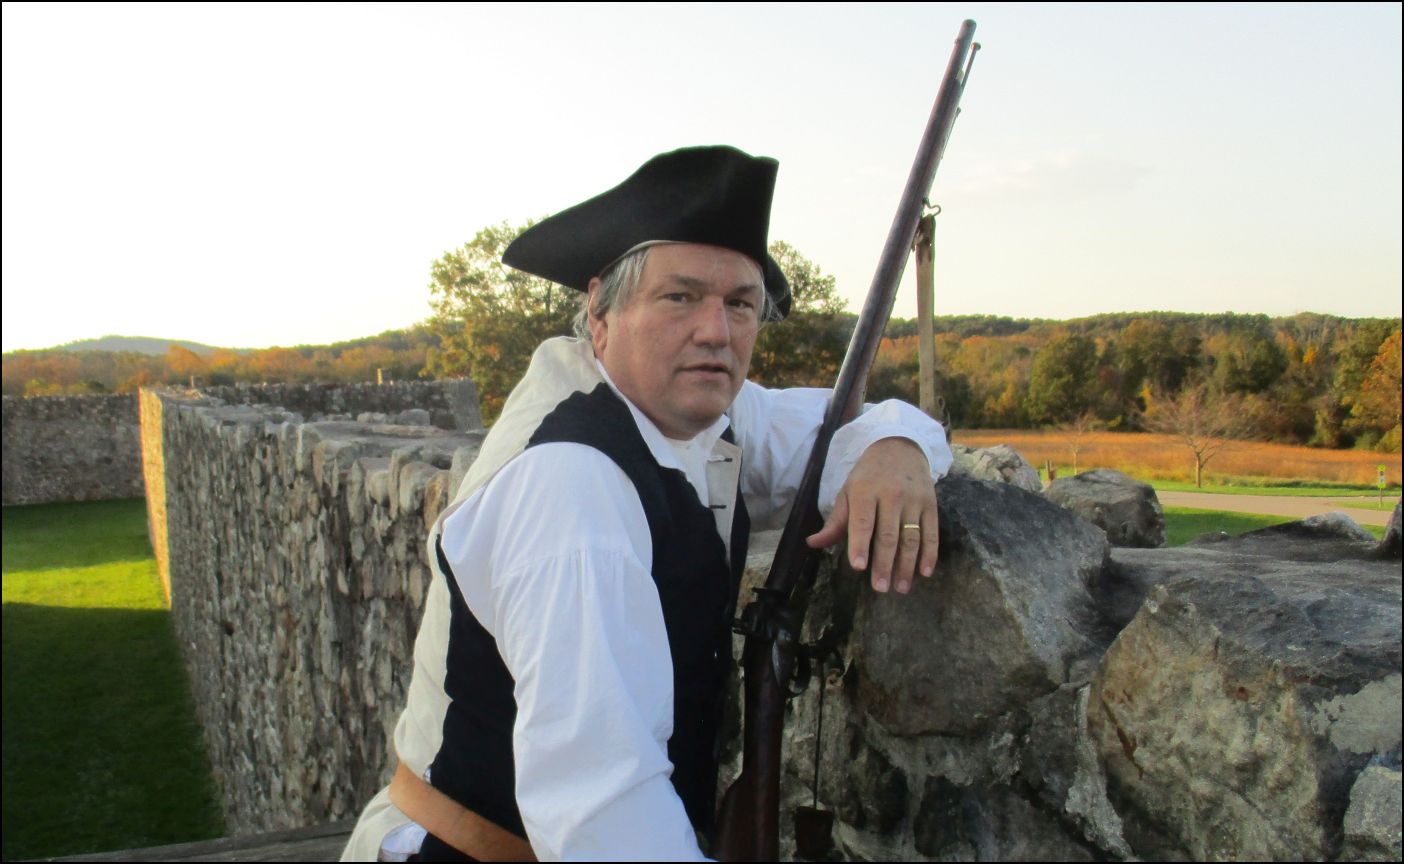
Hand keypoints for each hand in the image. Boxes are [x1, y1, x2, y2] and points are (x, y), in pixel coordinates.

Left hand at [806, 437, 938, 593]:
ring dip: (906, 565)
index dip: (860, 545)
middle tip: (880, 588)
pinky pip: (931, 533)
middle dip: (884, 564)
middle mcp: (891, 496)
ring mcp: (914, 501)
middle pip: (888, 535)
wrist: (901, 447)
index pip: (862, 522)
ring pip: (911, 538)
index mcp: (865, 492)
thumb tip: (813, 544)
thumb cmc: (868, 475)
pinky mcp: (931, 505)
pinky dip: (929, 554)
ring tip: (900, 588)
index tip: (859, 567)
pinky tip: (924, 572)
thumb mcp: (848, 492)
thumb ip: (836, 522)